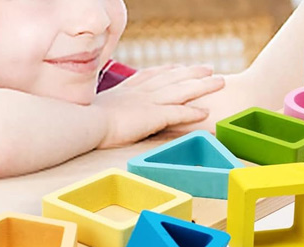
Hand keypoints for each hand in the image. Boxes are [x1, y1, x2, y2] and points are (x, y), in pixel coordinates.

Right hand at [93, 65, 224, 147]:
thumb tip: (101, 113)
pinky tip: (206, 111)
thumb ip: (106, 108)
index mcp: (127, 90)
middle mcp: (141, 92)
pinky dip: (192, 111)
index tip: (178, 67)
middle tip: (208, 68)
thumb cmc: (85, 119)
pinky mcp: (153, 116)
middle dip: (191, 72)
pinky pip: (178, 112)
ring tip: (219, 81)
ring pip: (181, 91)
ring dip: (202, 86)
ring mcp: (149, 102)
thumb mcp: (95, 108)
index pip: (151, 75)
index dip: (167, 70)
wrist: (86, 122)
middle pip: (172, 77)